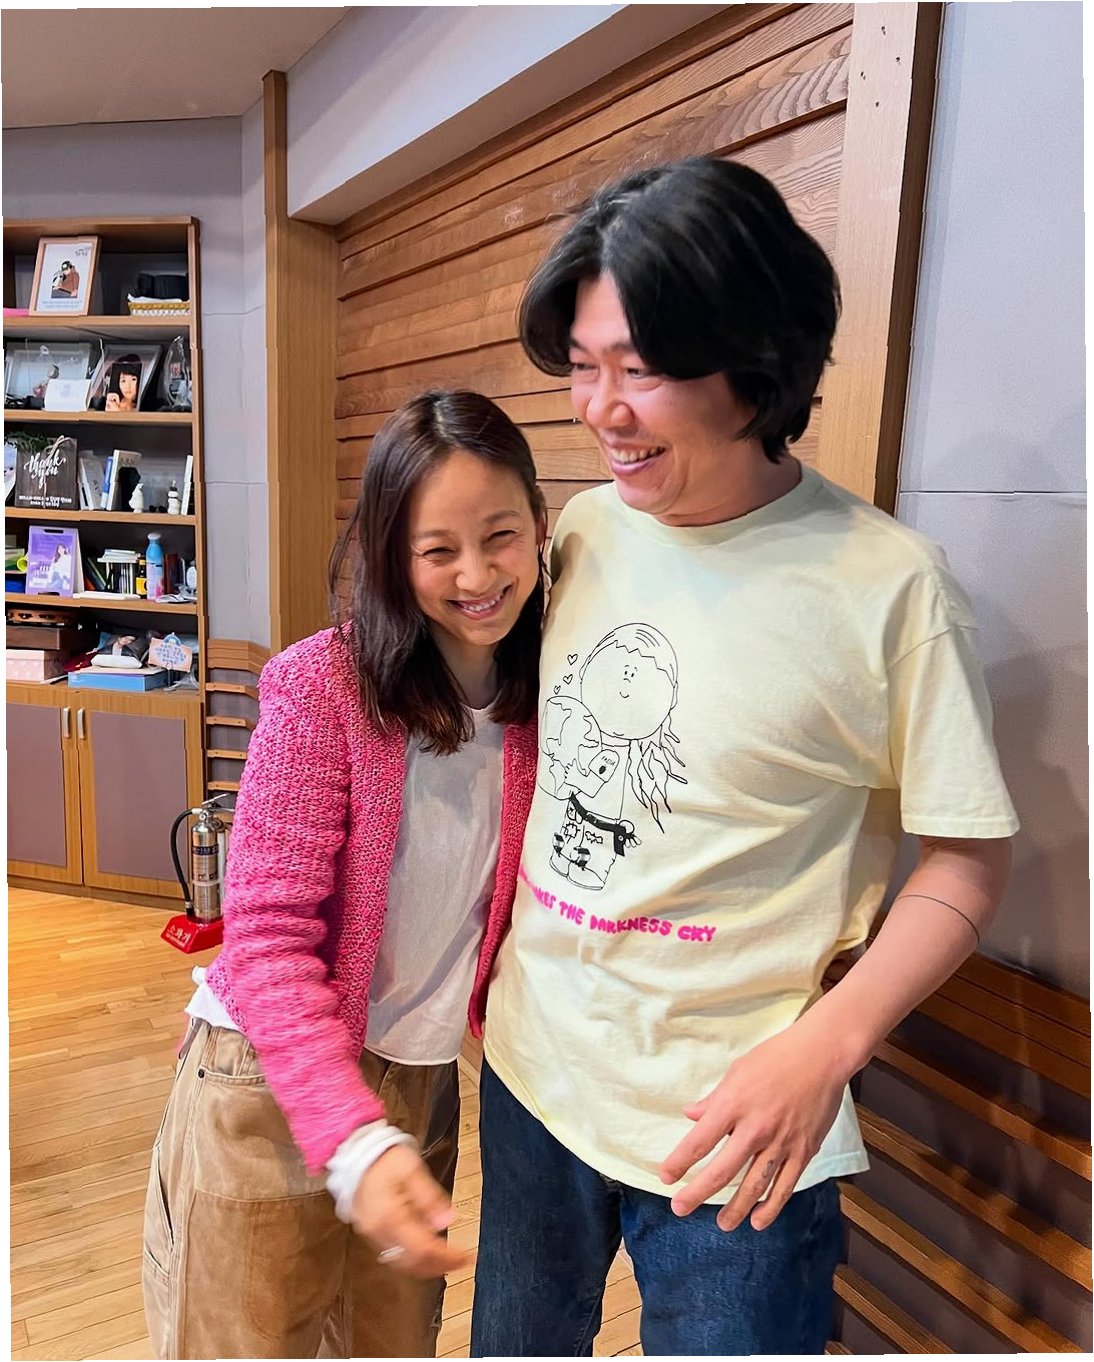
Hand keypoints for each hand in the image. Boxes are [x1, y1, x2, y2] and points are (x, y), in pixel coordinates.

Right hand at [348, 1143, 467, 1278]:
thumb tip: (447, 1220)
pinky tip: (425, 1255)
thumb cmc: (384, 1158)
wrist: (356, 1154)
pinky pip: (392, 1254)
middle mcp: (378, 1230)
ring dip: (426, 1266)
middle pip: (412, 1261)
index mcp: (389, 1215)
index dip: (446, 1256)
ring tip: (447, 1261)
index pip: (423, 1247)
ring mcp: (372, 1234)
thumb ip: (429, 1196)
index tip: (466, 1257)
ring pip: (401, 1262)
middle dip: (439, 1265)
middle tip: (461, 1261)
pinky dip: (412, 1259)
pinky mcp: (371, 1232)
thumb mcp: (412, 1169)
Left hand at [658, 1020, 846, 1232]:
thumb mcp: (737, 1071)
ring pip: (754, 1185)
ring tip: (722, 1225)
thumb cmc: (776, 1057)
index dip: (680, 1161)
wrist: (822, 1056)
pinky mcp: (804, 1151)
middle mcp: (755, 1128)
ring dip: (735, 1208)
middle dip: (697, 1193)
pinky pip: (785, 1186)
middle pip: (723, 1170)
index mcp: (734, 1104)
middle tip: (680, 1208)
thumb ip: (714, 1099)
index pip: (700, 1140)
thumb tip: (690, 1115)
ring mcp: (781, 1142)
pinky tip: (758, 1221)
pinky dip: (771, 1206)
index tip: (664, 1176)